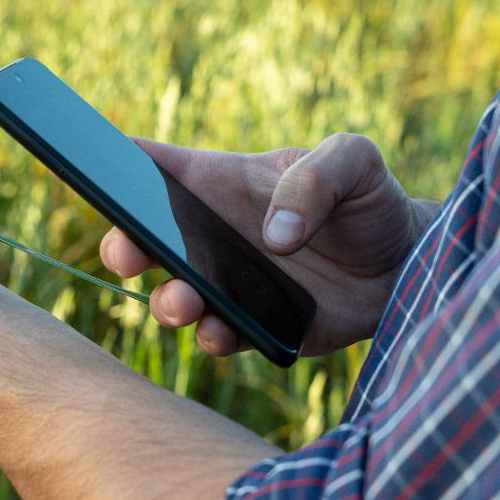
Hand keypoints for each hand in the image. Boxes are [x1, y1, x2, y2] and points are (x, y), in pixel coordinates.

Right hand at [100, 134, 436, 356]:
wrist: (409, 270)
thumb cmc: (371, 202)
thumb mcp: (353, 164)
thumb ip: (315, 179)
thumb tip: (273, 238)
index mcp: (219, 183)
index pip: (152, 167)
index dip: (112, 163)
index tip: (91, 169)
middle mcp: (210, 234)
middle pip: (141, 238)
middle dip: (123, 247)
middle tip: (131, 254)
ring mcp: (226, 283)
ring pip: (170, 296)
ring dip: (166, 301)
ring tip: (184, 300)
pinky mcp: (252, 327)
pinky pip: (217, 337)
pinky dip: (214, 336)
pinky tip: (226, 330)